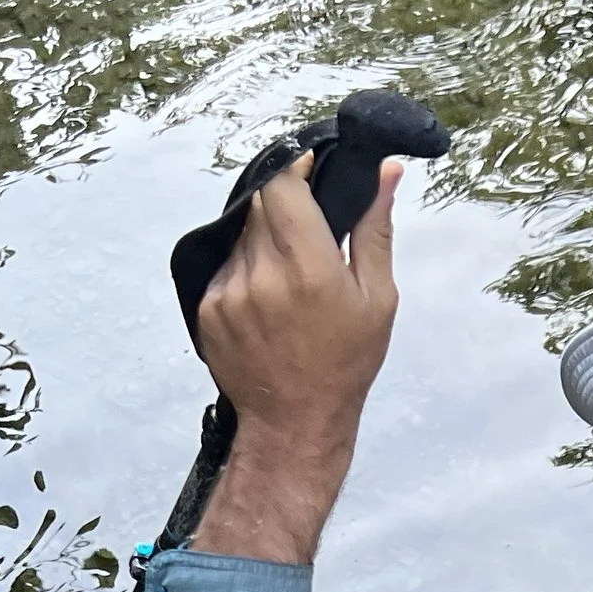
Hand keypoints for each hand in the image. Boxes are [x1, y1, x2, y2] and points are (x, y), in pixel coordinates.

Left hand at [188, 152, 402, 564]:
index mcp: (308, 268)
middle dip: (283, 206)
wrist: (295, 422)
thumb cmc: (345, 363)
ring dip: (263, 239)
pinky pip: (225, 266)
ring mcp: (228, 292)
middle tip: (306, 228)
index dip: (293, 169)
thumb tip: (385, 171)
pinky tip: (267, 300)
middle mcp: (262, 275)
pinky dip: (246, 269)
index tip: (309, 170)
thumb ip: (374, 228)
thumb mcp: (377, 297)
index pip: (281, 185)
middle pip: (260, 205)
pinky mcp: (207, 308)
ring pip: (241, 234)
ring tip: (288, 274)